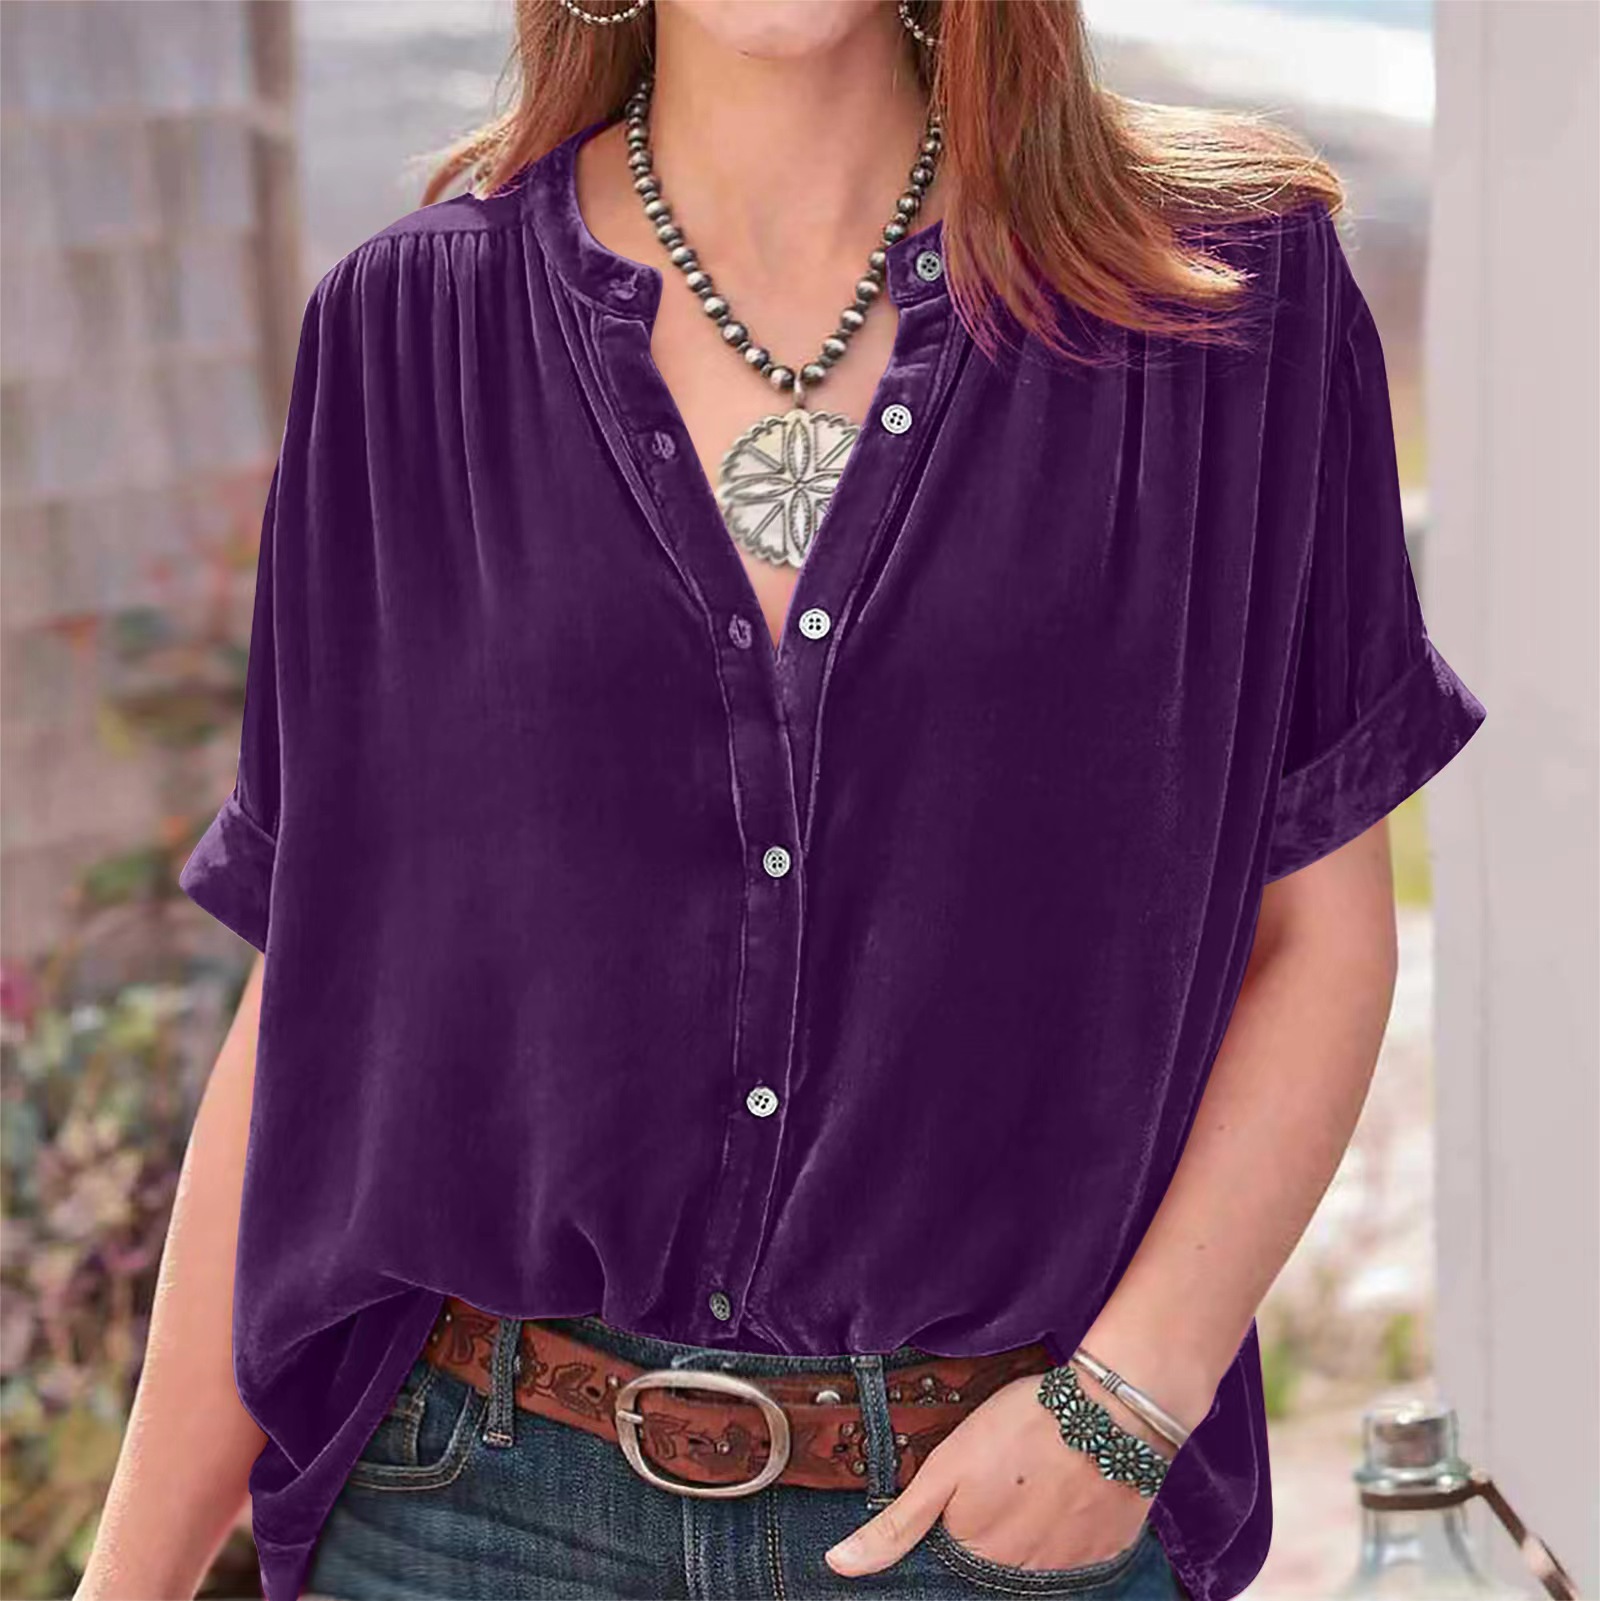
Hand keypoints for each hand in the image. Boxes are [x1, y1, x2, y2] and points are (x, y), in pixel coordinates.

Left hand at [823, 1372, 1151, 1576]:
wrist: (1108, 1414)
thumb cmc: (1021, 1428)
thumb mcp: (945, 1466)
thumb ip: (897, 1524)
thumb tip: (839, 1565)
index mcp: (975, 1555)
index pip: (951, 1558)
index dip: (958, 1523)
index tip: (972, 1495)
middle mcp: (1018, 1576)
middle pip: (992, 1562)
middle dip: (993, 1528)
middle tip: (1007, 1479)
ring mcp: (1066, 1571)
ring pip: (1032, 1560)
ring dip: (1029, 1529)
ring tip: (1035, 1479)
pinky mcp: (1104, 1555)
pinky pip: (1075, 1555)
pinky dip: (1068, 1528)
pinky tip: (1066, 1490)